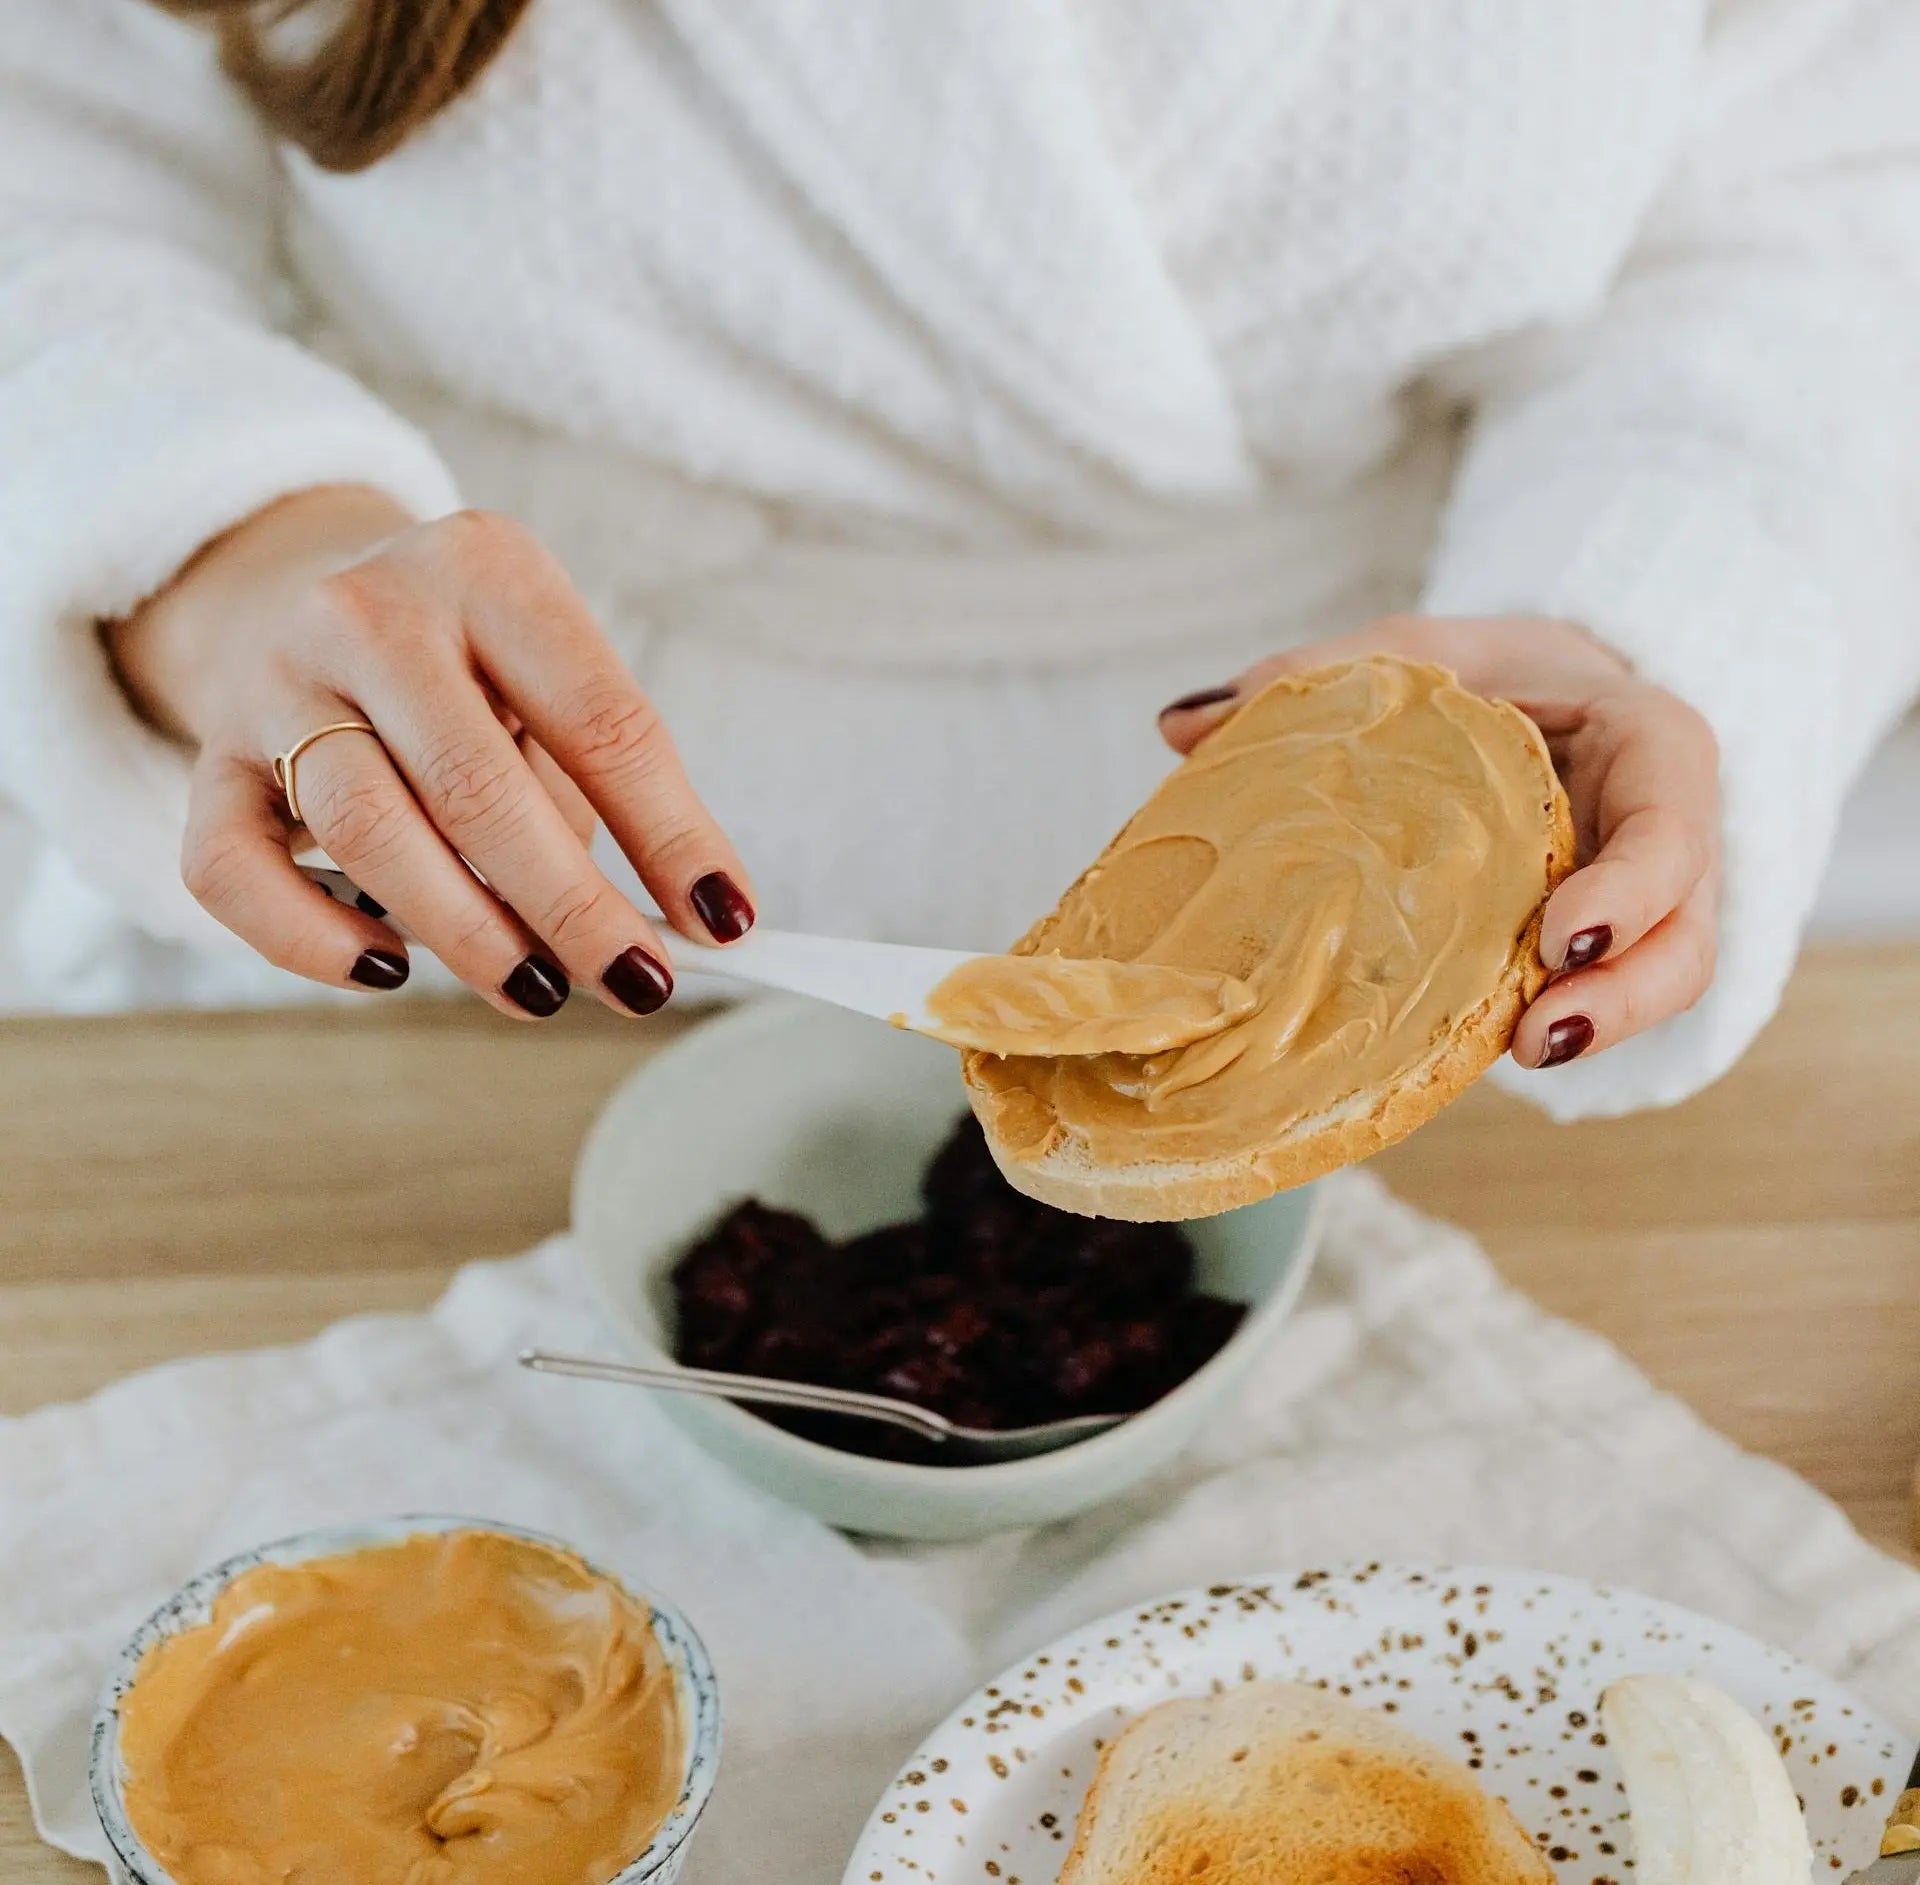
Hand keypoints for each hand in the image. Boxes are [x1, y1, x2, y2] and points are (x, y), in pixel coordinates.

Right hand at [109, 486, 753, 1017]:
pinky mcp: (209, 761)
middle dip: (572, 907)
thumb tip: (681, 923)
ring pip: (368, 832)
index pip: (601, 720)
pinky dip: (311, 940)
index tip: (725, 921)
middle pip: (478, 787)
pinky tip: (388, 973)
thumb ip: (603, 787)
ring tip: (540, 991)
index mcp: (490, 573)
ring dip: (467, 933)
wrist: (301, 590)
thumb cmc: (470, 667)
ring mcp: (275, 683)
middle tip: (636, 984)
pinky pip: (237, 873)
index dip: (672, 834)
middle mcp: (370, 612)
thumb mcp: (549, 681)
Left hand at [1157, 615, 1721, 1070]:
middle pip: (1685, 933)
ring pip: (1659, 980)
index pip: (1674, 821)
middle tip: (1534, 1038)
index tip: (1559, 934)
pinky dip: (1550, 1021)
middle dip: (1625, 994)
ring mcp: (1640, 901)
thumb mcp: (1416, 649)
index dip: (1634, 886)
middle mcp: (1662, 835)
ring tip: (1518, 1056)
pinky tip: (1478, 1053)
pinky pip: (1593, 993)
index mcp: (1647, 746)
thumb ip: (1319, 675)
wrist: (1540, 695)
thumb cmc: (1485, 671)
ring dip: (1599, 1027)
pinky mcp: (1594, 949)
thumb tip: (1181, 722)